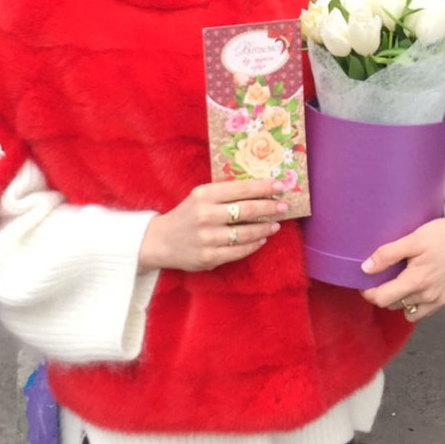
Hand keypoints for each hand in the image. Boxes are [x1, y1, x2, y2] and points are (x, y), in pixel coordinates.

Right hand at [138, 178, 287, 272]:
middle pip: (247, 210)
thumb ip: (224, 194)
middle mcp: (205, 215)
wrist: (160, 241)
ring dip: (265, 228)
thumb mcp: (200, 197)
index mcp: (204, 195)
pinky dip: (254, 245)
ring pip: (247, 233)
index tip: (280, 185)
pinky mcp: (209, 257)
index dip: (264, 187)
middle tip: (284, 206)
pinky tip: (262, 239)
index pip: (241, 189)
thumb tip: (260, 191)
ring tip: (275, 224)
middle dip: (270, 207)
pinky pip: (240, 251)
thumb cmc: (186, 215)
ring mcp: (208, 238)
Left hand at [359, 201, 444, 320]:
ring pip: (405, 309)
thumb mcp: (414, 239)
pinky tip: (412, 286)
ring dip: (396, 299)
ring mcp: (437, 300)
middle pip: (391, 305)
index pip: (381, 299)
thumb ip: (388, 254)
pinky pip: (421, 312)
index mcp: (416, 282)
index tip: (364, 279)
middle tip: (378, 276)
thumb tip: (365, 268)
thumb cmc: (444, 235)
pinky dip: (412, 303)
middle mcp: (427, 296)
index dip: (368, 291)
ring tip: (396, 280)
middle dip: (381, 293)